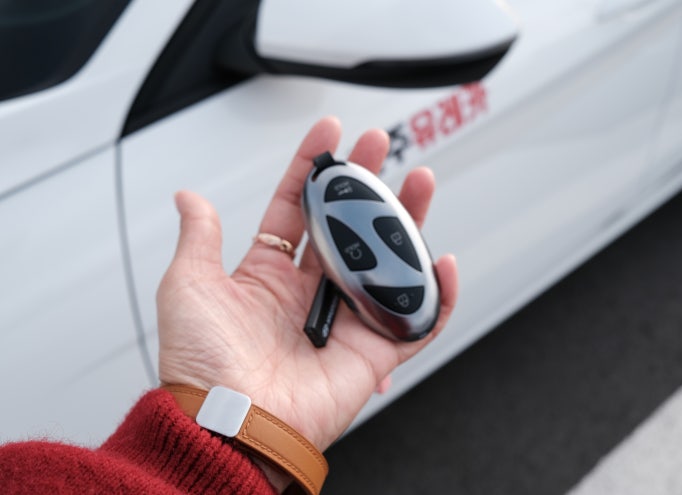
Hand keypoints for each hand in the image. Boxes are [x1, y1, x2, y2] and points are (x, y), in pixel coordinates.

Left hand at [156, 117, 457, 484]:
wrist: (227, 423)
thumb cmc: (201, 364)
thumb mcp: (187, 286)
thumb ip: (199, 237)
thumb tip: (189, 197)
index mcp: (267, 275)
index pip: (296, 207)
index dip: (312, 168)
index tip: (329, 133)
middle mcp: (308, 293)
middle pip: (348, 226)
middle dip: (366, 183)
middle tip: (381, 146)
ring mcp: (342, 319)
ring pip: (385, 261)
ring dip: (406, 222)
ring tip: (420, 184)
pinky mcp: (371, 351)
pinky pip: (414, 321)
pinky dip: (436, 297)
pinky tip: (441, 262)